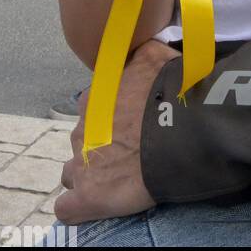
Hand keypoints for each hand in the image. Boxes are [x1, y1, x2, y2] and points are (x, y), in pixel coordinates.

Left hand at [54, 40, 178, 224]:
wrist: (183, 129)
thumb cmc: (174, 92)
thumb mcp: (156, 56)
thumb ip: (140, 52)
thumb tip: (139, 42)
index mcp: (95, 97)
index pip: (92, 110)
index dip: (112, 119)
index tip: (132, 124)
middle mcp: (82, 129)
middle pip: (83, 141)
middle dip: (101, 146)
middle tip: (132, 150)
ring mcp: (81, 163)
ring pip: (74, 172)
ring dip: (91, 174)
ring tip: (120, 178)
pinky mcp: (87, 196)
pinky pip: (67, 207)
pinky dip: (79, 206)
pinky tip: (98, 202)